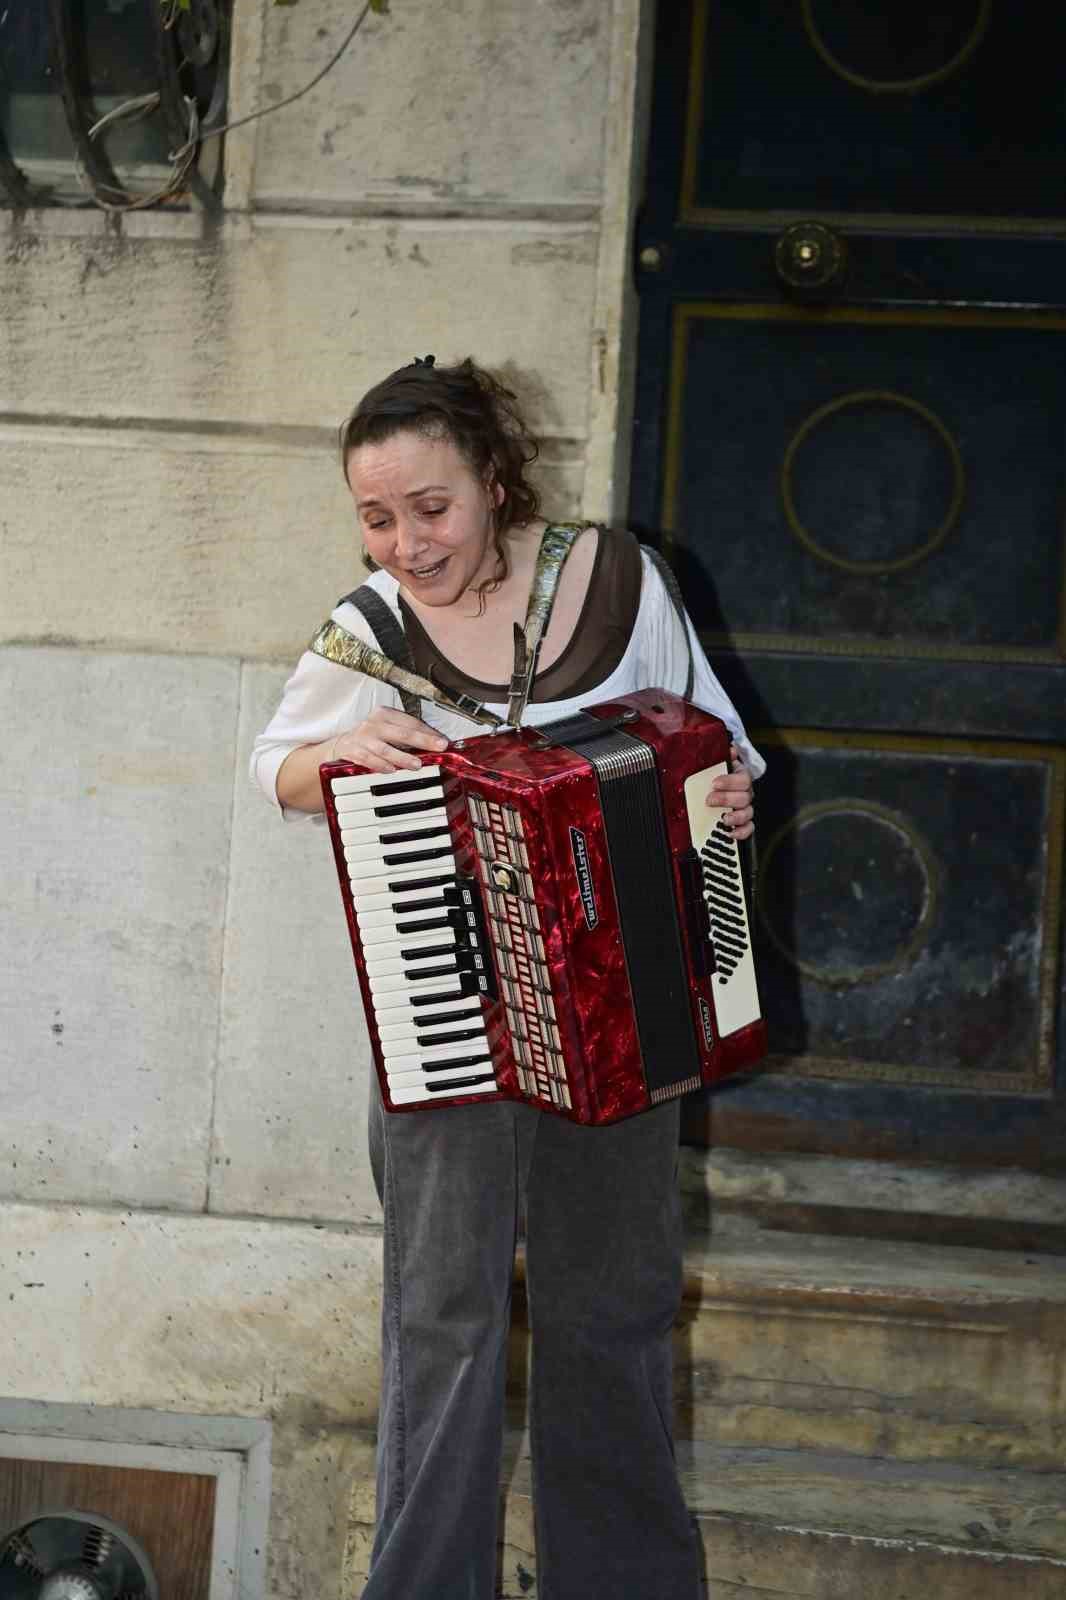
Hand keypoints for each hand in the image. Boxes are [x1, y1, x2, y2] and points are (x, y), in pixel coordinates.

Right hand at [330, 708, 447, 773]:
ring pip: (385, 749)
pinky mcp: (352, 751)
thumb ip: (408, 735)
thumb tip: (435, 744)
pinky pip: (368, 759)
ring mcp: (362, 738)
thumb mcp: (387, 730)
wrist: (340, 745)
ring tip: (416, 764)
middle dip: (422, 740)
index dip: (428, 732)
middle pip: (401, 733)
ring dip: (402, 757)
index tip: (443, 742)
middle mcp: (374, 724)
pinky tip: (390, 770)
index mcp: (385, 714)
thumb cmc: (370, 738)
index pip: (410, 722)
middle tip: (438, 747)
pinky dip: (379, 765)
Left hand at [708, 744, 754, 840]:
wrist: (706, 791)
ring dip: (736, 817)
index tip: (714, 783)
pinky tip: (731, 833)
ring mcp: (745, 808)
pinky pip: (748, 828)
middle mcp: (745, 792)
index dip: (730, 781)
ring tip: (723, 819)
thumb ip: (718, 758)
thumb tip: (730, 749)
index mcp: (739, 776)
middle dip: (727, 799)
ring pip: (748, 813)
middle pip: (745, 796)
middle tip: (709, 800)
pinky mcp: (742, 823)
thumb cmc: (709, 777)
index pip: (743, 778)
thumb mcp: (710, 766)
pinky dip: (741, 832)